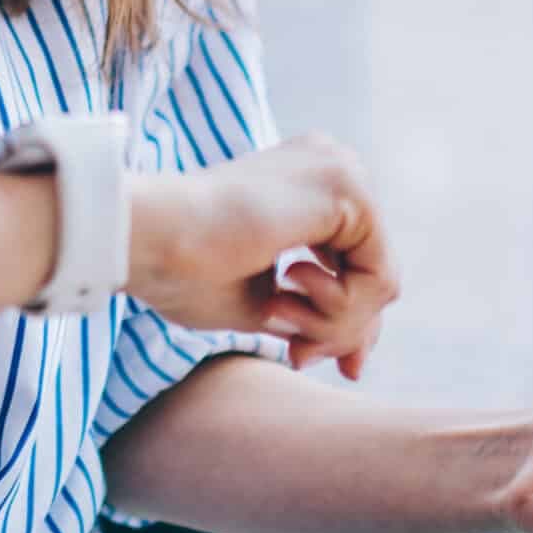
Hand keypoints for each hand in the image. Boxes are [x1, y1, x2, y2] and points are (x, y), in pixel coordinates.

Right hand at [125, 133, 396, 374]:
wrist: (151, 237)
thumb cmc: (185, 270)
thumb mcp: (265, 303)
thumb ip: (315, 316)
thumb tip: (360, 355)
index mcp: (306, 184)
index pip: (358, 261)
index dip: (351, 322)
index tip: (333, 366)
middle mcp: (332, 167)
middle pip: (377, 272)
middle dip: (344, 329)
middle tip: (298, 355)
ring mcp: (343, 172)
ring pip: (382, 280)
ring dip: (334, 323)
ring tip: (280, 314)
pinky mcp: (348, 191)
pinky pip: (380, 277)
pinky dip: (339, 310)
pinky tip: (286, 293)